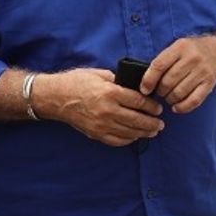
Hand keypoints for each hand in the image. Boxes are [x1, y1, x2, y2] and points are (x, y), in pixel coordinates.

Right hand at [44, 67, 164, 145]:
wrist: (55, 97)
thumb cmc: (77, 82)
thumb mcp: (100, 74)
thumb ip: (119, 81)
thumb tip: (136, 86)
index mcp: (110, 92)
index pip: (139, 102)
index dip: (152, 106)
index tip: (158, 108)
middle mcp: (107, 110)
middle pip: (137, 120)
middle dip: (152, 123)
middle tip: (160, 123)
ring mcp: (101, 124)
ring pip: (129, 133)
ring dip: (144, 133)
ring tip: (153, 131)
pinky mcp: (95, 134)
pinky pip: (117, 140)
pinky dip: (129, 140)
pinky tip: (135, 136)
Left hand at [140, 36, 215, 114]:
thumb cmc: (194, 50)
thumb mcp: (178, 47)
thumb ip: (164, 60)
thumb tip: (146, 81)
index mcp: (180, 47)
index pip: (159, 65)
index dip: (149, 80)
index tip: (145, 89)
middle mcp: (192, 58)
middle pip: (168, 81)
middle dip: (160, 91)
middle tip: (159, 92)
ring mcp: (202, 72)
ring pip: (179, 92)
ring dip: (170, 99)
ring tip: (169, 97)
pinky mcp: (209, 83)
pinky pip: (194, 100)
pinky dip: (182, 107)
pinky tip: (177, 107)